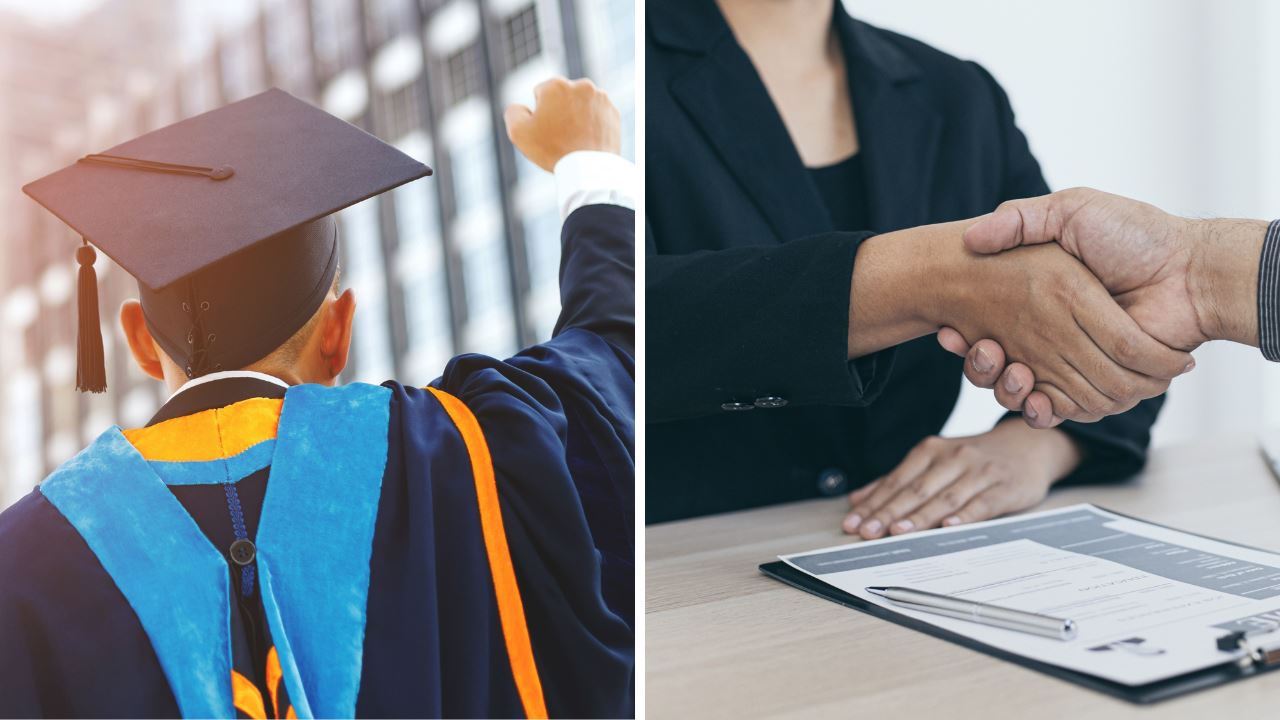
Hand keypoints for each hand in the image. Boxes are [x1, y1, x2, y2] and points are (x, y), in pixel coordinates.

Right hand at [503, 77, 620, 171]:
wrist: (589, 170)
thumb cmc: (552, 150)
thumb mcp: (518, 132)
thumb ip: (513, 112)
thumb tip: (520, 106)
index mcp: (556, 85)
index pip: (541, 94)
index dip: (540, 113)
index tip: (547, 129)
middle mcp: (581, 85)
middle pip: (563, 97)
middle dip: (560, 111)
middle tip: (561, 136)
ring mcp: (600, 98)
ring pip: (581, 105)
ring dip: (577, 116)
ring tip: (576, 139)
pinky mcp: (613, 112)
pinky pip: (597, 115)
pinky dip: (593, 124)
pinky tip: (589, 140)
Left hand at [843, 420, 1080, 536]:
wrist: (1028, 445)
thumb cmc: (974, 459)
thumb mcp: (935, 461)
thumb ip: (897, 481)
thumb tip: (858, 500)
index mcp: (931, 451)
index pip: (896, 481)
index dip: (873, 503)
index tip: (852, 523)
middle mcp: (953, 458)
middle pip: (915, 490)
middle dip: (888, 513)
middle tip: (867, 532)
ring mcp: (979, 472)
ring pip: (945, 498)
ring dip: (920, 517)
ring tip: (898, 532)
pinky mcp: (1004, 488)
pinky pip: (982, 504)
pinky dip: (964, 516)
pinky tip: (949, 526)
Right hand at [914, 228, 1189, 421]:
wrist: (1189, 269)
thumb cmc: (1134, 234)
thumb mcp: (1070, 209)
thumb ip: (1020, 219)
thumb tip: (971, 237)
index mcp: (1044, 300)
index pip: (989, 327)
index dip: (965, 338)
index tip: (950, 331)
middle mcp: (1055, 334)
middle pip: (999, 366)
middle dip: (980, 366)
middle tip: (979, 349)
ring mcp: (1076, 361)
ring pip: (1022, 392)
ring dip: (1003, 387)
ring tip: (1003, 367)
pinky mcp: (1100, 384)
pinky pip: (1062, 408)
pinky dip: (1041, 408)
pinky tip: (1031, 394)